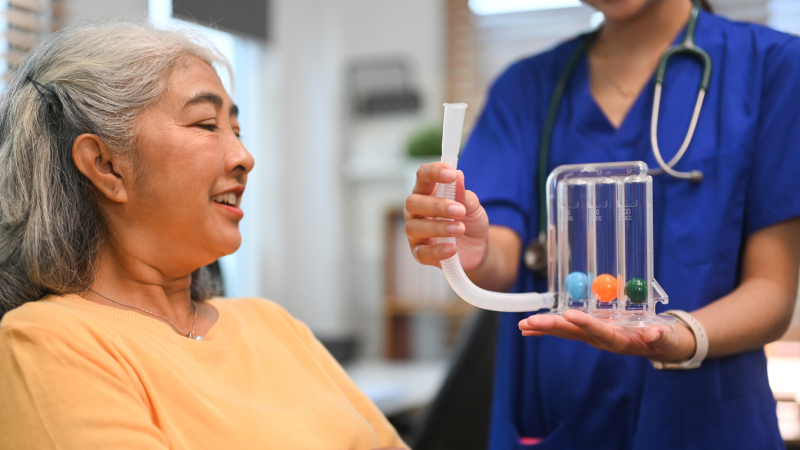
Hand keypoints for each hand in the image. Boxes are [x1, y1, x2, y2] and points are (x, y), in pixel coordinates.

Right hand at [404, 163, 488, 269]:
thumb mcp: (472, 206)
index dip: (434, 172)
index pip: (422, 176)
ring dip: (438, 227)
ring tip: (460, 229)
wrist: (477, 248)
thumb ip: (463, 194)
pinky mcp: (420, 254)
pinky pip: (421, 253)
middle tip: (459, 211)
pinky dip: (436, 251)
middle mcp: (416, 211)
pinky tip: (452, 248)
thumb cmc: (469, 221)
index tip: (452, 174)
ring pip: (414, 227)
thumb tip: (458, 176)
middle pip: (412, 203)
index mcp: (427, 193)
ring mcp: (416, 233)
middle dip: (436, 206)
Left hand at [518, 310, 695, 360]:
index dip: (585, 323)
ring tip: (523, 324)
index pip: (600, 331)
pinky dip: (548, 329)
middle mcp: (602, 340)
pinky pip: (566, 330)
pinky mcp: (590, 333)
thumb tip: (656, 333)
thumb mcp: (667, 338)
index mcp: (620, 340)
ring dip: (544, 327)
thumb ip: (662, 336)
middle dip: (553, 326)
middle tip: (531, 321)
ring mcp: (594, 337)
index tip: (570, 315)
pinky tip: (530, 328)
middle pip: (575, 333)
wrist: (661, 345)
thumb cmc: (665, 339)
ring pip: (566, 331)